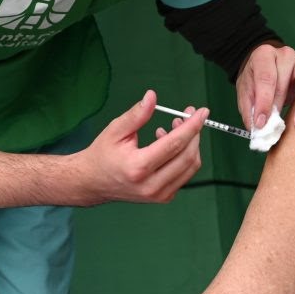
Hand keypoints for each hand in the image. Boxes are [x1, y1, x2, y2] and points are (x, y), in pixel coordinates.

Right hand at [82, 90, 206, 203]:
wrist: (92, 182)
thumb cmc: (102, 154)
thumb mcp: (115, 130)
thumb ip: (137, 114)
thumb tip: (152, 97)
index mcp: (138, 167)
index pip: (174, 144)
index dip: (192, 126)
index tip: (201, 112)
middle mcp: (151, 185)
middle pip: (187, 156)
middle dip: (194, 133)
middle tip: (188, 115)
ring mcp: (159, 194)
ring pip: (190, 166)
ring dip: (190, 144)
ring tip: (176, 126)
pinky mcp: (163, 197)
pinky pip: (185, 174)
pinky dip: (184, 156)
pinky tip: (169, 143)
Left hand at [236, 45, 294, 130]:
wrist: (264, 66)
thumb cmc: (255, 80)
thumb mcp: (245, 91)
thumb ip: (249, 109)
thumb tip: (257, 130)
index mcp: (264, 55)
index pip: (265, 78)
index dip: (263, 102)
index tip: (260, 123)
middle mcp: (285, 54)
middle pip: (286, 78)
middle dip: (280, 103)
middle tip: (277, 127)